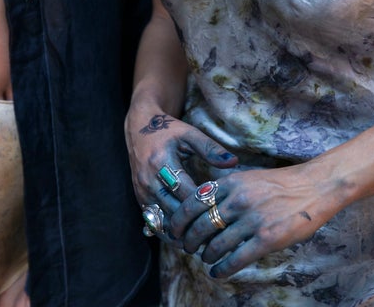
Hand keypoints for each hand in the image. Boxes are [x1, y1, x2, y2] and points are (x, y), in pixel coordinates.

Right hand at [124, 109, 238, 239]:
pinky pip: (152, 221)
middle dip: (194, 226)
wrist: (139, 129)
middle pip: (174, 211)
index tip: (224, 217)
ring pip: (162, 221)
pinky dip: (167, 233)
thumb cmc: (169, 131)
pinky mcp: (139, 198)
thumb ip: (211, 148)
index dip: (205, 206)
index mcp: (162, 162)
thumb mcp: (190, 134)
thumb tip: (234, 162)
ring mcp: (142, 191)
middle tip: (217, 239)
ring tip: (203, 245)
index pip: (186, 193)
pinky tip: (184, 241)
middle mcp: (149, 180)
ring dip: (181, 234)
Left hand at [170, 164, 342, 277]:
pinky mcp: (267, 239)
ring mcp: (252, 220)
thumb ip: (226, 190)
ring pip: (216, 245)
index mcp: (230, 183)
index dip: (179, 221)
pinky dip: (222, 269)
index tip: (175, 231)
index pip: (192, 203)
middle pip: (200, 226)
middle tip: (189, 248)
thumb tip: (202, 205)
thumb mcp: (247, 177)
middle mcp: (238, 200)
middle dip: (190, 241)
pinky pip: (236, 259)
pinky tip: (218, 272)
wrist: (314, 186)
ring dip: (206, 256)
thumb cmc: (280, 184)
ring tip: (206, 259)